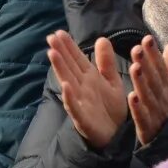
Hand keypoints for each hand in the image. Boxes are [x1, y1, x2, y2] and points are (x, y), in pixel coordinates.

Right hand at [49, 31, 127, 150]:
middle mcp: (82, 88)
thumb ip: (106, 62)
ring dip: (60, 68)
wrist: (116, 135)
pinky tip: (66, 85)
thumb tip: (101, 38)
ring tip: (52, 53)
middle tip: (51, 37)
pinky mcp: (83, 118)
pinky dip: (69, 97)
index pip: (77, 59)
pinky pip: (75, 107)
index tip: (58, 32)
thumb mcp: (112, 81)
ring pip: (68, 82)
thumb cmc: (111, 108)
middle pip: (69, 67)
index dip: (68, 46)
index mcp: (89, 78)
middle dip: (60, 52)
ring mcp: (81, 102)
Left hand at [127, 37, 167, 145]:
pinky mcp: (149, 129)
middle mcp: (163, 98)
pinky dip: (138, 108)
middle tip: (137, 49)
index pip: (161, 68)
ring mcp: (156, 113)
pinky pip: (143, 117)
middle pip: (154, 79)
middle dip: (147, 64)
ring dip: (141, 82)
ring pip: (148, 95)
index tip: (146, 39)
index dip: (154, 54)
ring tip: (135, 67)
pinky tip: (131, 97)